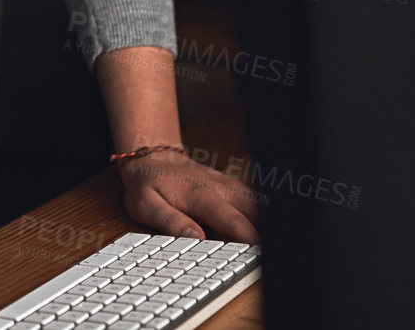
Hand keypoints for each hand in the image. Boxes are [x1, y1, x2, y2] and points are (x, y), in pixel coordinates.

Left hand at [118, 150, 260, 242]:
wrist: (152, 157)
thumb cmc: (147, 183)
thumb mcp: (145, 204)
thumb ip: (170, 221)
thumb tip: (196, 238)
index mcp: (201, 195)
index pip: (232, 221)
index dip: (250, 239)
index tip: (261, 254)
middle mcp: (221, 188)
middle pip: (255, 213)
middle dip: (265, 233)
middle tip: (268, 256)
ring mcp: (229, 186)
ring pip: (258, 206)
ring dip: (266, 224)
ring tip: (267, 246)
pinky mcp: (233, 187)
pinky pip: (254, 202)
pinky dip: (262, 216)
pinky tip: (263, 230)